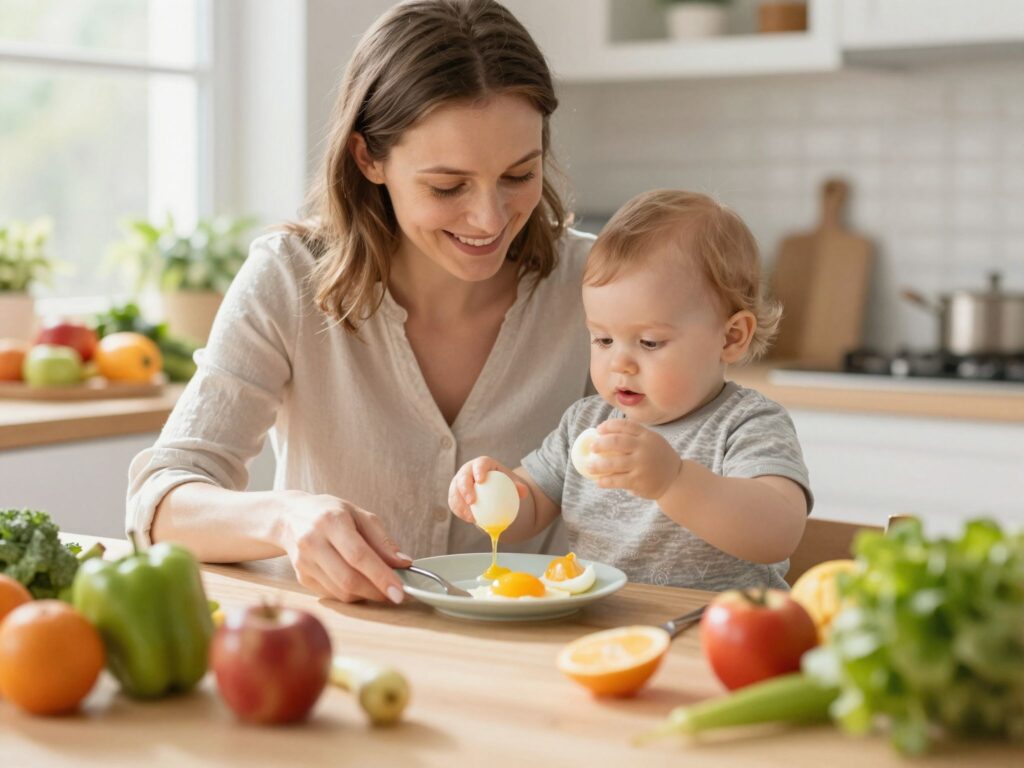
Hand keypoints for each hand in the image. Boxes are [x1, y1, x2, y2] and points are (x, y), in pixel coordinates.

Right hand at [278, 492, 411, 603]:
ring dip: (365, 595)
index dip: (381, 576)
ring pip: (340, 591)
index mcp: (331, 521)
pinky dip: (350, 594)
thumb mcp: (359, 515)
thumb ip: (382, 539)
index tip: (399, 591)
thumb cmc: (330, 513)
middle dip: (376, 591)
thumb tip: (403, 563)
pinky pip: (332, 594)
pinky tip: (358, 583)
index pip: (359, 555)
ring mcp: (304, 562)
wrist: (289, 517)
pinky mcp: (301, 577)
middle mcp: (313, 542)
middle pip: (348, 578)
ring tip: (379, 586)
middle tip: (396, 594)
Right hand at [448, 457, 528, 523]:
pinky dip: (459, 511)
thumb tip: (523, 492)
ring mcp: (458, 481)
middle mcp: (467, 470)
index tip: (481, 481)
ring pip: (455, 491)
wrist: (492, 490)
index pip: (479, 464)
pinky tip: (469, 519)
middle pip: (463, 477)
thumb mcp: (512, 484)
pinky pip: (453, 502)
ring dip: (460, 504)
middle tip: (471, 502)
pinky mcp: (454, 493)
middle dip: (465, 488)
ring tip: (470, 517)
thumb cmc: (504, 485)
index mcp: (482, 464)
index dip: (478, 470)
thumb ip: (518, 487)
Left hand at [587, 419, 681, 499]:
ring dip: (597, 465)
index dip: (609, 426)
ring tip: (589, 466)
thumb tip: (606, 434)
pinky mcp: (638, 481)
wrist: (676, 480)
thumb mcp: (653, 441)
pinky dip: (605, 481)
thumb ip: (635, 436)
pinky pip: (617, 480)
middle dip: (600, 443)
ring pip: (613, 463)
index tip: (598, 429)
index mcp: (647, 436)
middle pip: (616, 442)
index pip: (625, 426)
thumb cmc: (659, 458)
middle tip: (592, 447)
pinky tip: (598, 481)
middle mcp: (643, 449)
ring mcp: (640, 465)